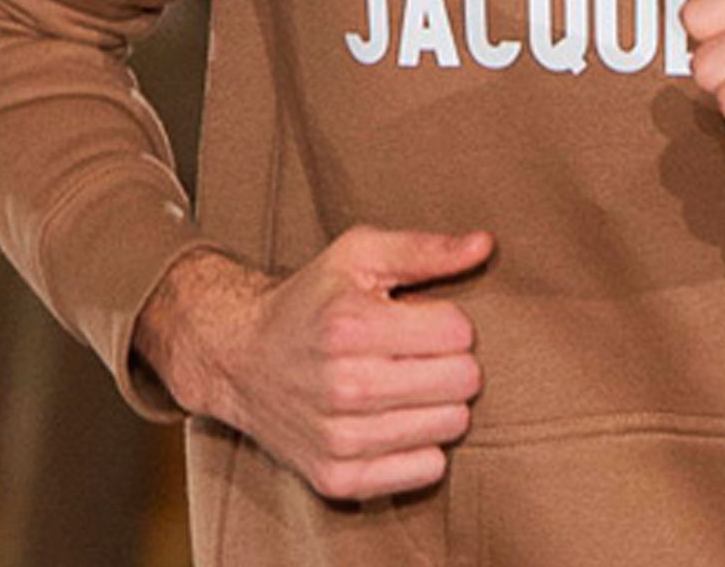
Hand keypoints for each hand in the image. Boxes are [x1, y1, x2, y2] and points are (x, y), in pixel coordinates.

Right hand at [131, 228, 491, 500]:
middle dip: (450, 362)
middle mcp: (344, 385)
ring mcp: (340, 439)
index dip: (446, 321)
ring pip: (452, 426)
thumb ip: (425, 249)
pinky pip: (427, 470)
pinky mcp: (338, 479)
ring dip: (437, 404)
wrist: (239, 359)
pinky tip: (392, 422)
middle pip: (464, 382)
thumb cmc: (311, 301)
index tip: (418, 321)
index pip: (460, 332)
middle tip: (415, 355)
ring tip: (402, 386)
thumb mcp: (358, 256)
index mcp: (351, 325)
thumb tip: (485, 245)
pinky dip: (420, 447)